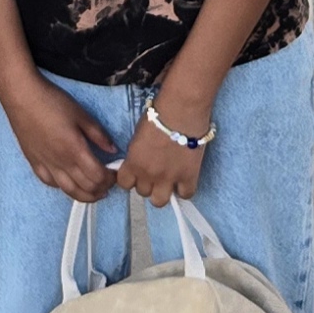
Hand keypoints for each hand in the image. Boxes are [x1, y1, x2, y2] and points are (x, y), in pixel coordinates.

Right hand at [2, 75, 116, 201]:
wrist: (22, 97)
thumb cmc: (51, 101)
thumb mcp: (81, 114)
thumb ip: (98, 134)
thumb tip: (113, 149)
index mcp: (75, 150)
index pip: (98, 176)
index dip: (110, 178)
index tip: (115, 173)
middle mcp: (61, 162)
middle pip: (86, 187)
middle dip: (102, 188)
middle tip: (108, 183)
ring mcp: (46, 165)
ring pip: (69, 191)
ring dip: (85, 195)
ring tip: (95, 192)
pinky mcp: (34, 162)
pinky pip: (51, 183)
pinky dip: (64, 187)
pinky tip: (69, 183)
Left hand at [115, 83, 211, 208]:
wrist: (181, 111)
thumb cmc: (158, 116)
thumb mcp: (137, 136)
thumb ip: (136, 154)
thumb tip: (140, 161)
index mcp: (133, 163)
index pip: (124, 183)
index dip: (129, 178)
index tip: (135, 172)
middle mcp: (148, 175)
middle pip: (142, 192)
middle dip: (146, 183)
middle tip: (154, 172)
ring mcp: (169, 178)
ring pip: (159, 201)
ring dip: (162, 191)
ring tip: (167, 181)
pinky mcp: (189, 177)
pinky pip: (185, 194)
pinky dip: (184, 189)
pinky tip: (184, 179)